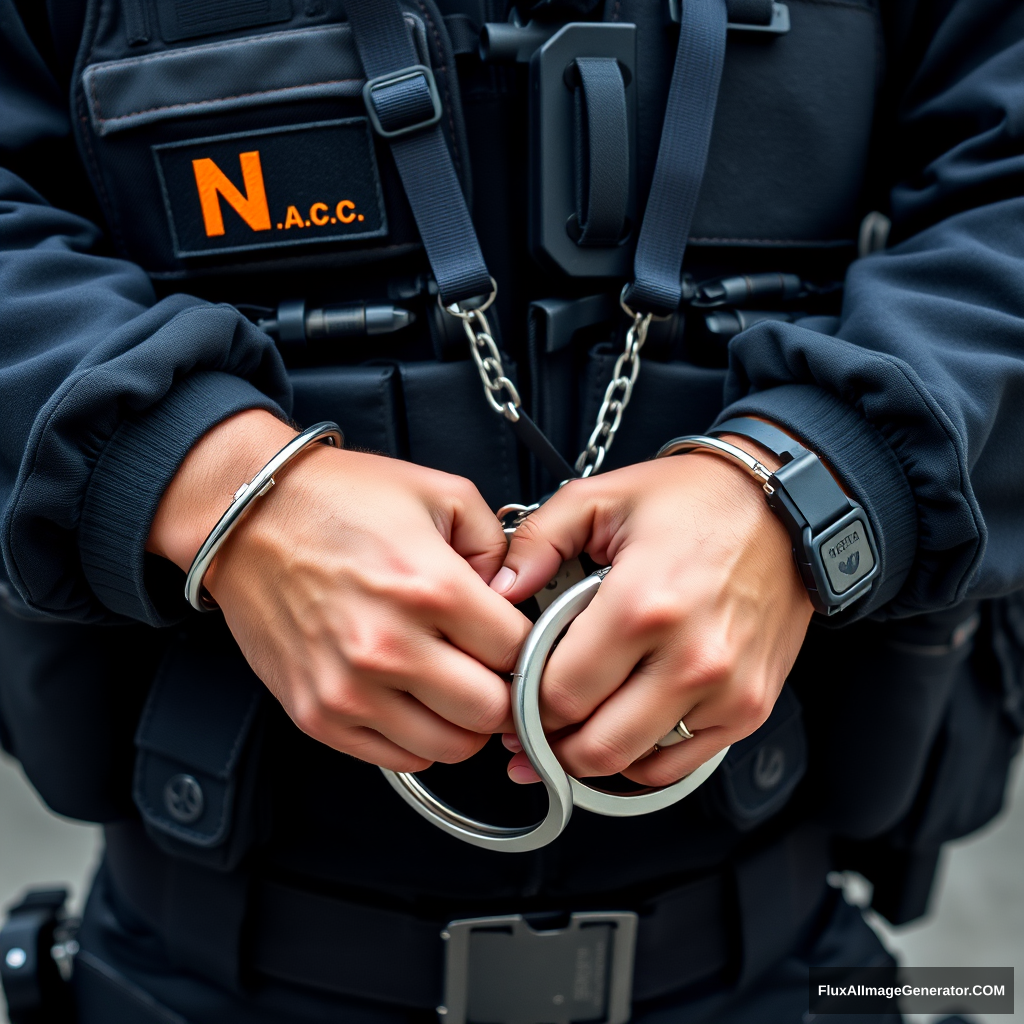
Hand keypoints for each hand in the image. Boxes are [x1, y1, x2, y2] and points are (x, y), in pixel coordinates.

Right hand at [148, 410, 531, 771]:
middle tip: (486, 665)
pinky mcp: (318, 714)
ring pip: (450, 747)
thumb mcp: (439, 493)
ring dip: (461, 720)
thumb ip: (498, 546)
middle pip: (491, 712)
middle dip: (500, 688)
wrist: (249, 518)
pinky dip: (417, 736)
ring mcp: (349, 689)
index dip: (525, 645)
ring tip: (448, 681)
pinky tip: (410, 696)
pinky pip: (399, 759)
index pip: (518, 653)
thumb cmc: (338, 501)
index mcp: (429, 587)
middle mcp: (388, 646)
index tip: (511, 637)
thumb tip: (517, 598)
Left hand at [491, 435, 812, 786]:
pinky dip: (641, 759)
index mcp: (642, 606)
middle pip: (593, 745)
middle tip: (532, 722)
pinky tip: (622, 728)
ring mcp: (725, 691)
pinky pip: (679, 767)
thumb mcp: (602, 497)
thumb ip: (538, 541)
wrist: (785, 511)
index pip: (559, 694)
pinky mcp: (749, 708)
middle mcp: (690, 658)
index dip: (522, 702)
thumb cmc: (696, 502)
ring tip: (574, 726)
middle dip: (549, 740)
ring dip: (592, 755)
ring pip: (633, 766)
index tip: (513, 692)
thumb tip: (499, 590)